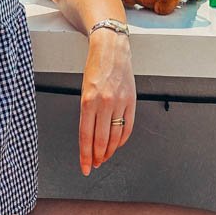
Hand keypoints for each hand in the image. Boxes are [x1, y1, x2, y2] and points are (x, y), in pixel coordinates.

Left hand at [80, 29, 135, 175]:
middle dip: (97, 157)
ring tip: (104, 157)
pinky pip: (128, 127)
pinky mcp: (131, 100)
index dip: (85, 155)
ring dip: (109, 151)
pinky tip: (117, 144)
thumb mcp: (84, 89)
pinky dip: (122, 139)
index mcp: (88, 100)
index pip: (85, 136)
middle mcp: (104, 103)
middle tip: (95, 165)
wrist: (111, 47)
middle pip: (101, 140)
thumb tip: (89, 136)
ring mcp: (120, 102)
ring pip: (115, 136)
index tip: (85, 167)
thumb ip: (87, 112)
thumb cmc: (95, 66)